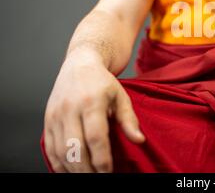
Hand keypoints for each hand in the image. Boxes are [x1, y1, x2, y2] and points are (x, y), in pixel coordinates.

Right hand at [44, 51, 144, 172]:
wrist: (80, 64)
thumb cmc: (103, 82)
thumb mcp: (121, 96)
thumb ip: (128, 119)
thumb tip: (139, 140)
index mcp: (92, 101)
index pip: (95, 137)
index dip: (102, 159)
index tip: (109, 172)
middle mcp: (70, 108)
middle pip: (75, 148)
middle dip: (87, 169)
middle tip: (99, 178)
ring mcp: (56, 114)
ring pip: (60, 150)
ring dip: (73, 169)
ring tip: (87, 176)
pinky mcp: (47, 119)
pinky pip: (50, 147)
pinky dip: (58, 163)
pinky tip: (70, 171)